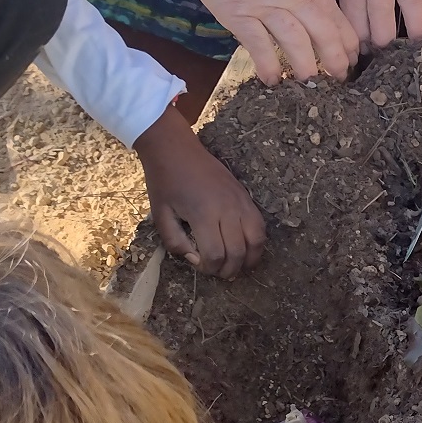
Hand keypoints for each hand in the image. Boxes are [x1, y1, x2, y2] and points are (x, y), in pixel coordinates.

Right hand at [130, 0, 357, 86]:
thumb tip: (316, 8)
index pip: (336, 17)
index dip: (348, 42)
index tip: (352, 59)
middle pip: (324, 33)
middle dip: (336, 60)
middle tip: (340, 79)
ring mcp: (265, 5)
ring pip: (296, 41)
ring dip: (305, 67)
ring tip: (309, 83)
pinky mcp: (239, 15)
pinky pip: (259, 45)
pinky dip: (268, 65)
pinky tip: (271, 80)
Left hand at [134, 108, 266, 277]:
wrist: (177, 150)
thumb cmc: (165, 182)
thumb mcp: (160, 215)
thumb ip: (176, 242)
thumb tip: (196, 259)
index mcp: (203, 215)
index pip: (215, 255)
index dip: (209, 268)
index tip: (200, 266)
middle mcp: (227, 209)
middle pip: (238, 252)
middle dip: (229, 270)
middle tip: (219, 273)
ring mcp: (240, 202)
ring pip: (257, 240)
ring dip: (249, 259)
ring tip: (238, 266)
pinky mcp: (246, 197)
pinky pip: (260, 226)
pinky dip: (257, 242)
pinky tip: (247, 249)